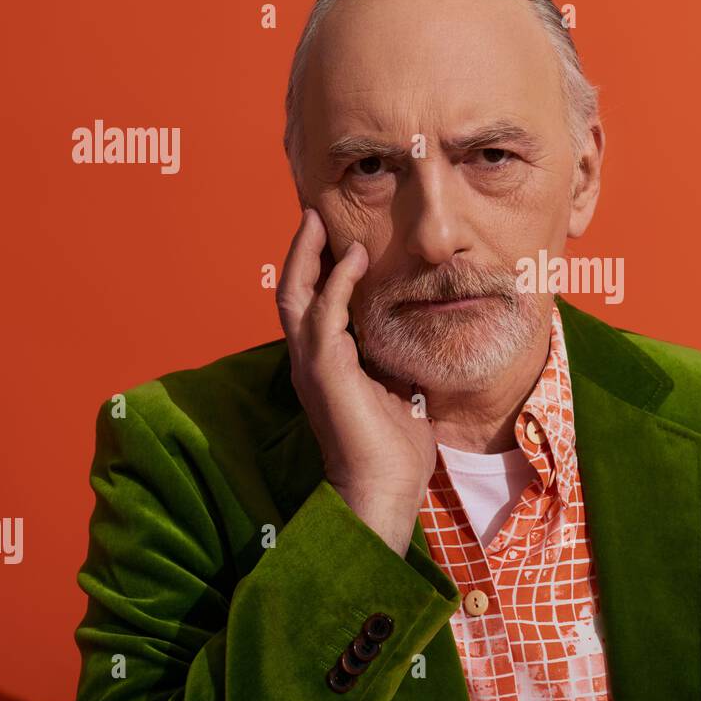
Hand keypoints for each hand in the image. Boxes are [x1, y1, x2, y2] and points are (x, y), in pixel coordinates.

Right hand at [276, 208, 436, 555]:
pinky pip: (325, 314)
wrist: (386, 486)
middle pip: (290, 291)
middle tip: (313, 215)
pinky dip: (337, 282)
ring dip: (307, 255)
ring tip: (320, 221)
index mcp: (324, 363)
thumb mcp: (396, 385)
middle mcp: (308, 359)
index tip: (332, 237)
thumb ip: (391, 354)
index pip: (310, 304)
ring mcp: (311, 364)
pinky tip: (354, 257)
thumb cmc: (395, 444)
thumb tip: (410, 328)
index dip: (316, 268)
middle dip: (300, 251)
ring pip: (294, 295)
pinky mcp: (324, 371)